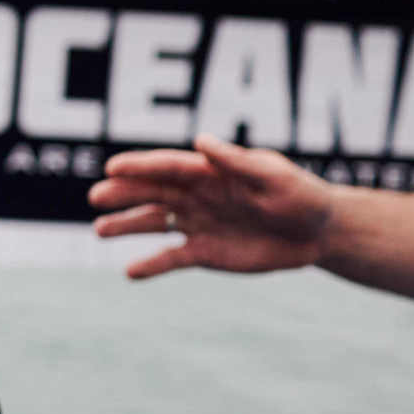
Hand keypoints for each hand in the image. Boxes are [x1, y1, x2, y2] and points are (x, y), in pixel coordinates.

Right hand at [87, 138, 335, 281]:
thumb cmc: (300, 195)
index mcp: (210, 172)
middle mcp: (197, 196)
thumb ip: (237, 162)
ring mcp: (199, 224)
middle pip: (153, 193)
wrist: (318, 232)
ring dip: (127, 226)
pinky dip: (152, 265)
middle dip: (124, 194)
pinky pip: (172, 258)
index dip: (140, 167)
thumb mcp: (273, 176)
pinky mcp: (207, 253)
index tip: (112, 168)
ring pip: (155, 224)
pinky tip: (130, 272)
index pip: (168, 167)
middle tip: (96, 198)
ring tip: (100, 230)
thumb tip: (200, 141)